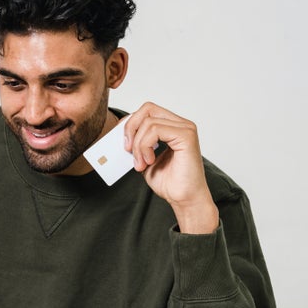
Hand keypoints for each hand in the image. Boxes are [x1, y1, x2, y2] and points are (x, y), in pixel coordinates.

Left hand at [122, 102, 218, 233]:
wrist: (184, 199)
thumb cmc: (169, 182)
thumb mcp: (144, 158)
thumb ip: (137, 143)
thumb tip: (120, 132)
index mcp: (173, 127)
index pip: (147, 111)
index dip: (130, 123)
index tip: (124, 143)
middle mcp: (181, 124)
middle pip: (147, 108)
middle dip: (131, 128)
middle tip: (127, 149)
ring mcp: (185, 128)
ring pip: (148, 122)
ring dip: (138, 145)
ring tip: (141, 163)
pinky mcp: (186, 136)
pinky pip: (155, 130)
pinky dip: (145, 146)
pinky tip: (149, 161)